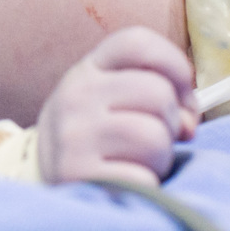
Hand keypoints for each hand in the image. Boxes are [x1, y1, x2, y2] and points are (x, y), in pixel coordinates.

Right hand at [37, 27, 197, 185]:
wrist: (42, 175)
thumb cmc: (97, 135)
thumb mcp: (113, 99)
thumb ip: (155, 94)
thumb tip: (187, 124)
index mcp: (89, 70)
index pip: (137, 43)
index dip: (174, 66)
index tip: (178, 96)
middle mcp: (76, 95)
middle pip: (157, 92)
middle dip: (170, 121)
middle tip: (153, 138)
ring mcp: (73, 135)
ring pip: (153, 137)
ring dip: (160, 158)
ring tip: (139, 162)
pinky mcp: (76, 175)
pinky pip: (141, 179)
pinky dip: (146, 187)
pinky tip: (126, 183)